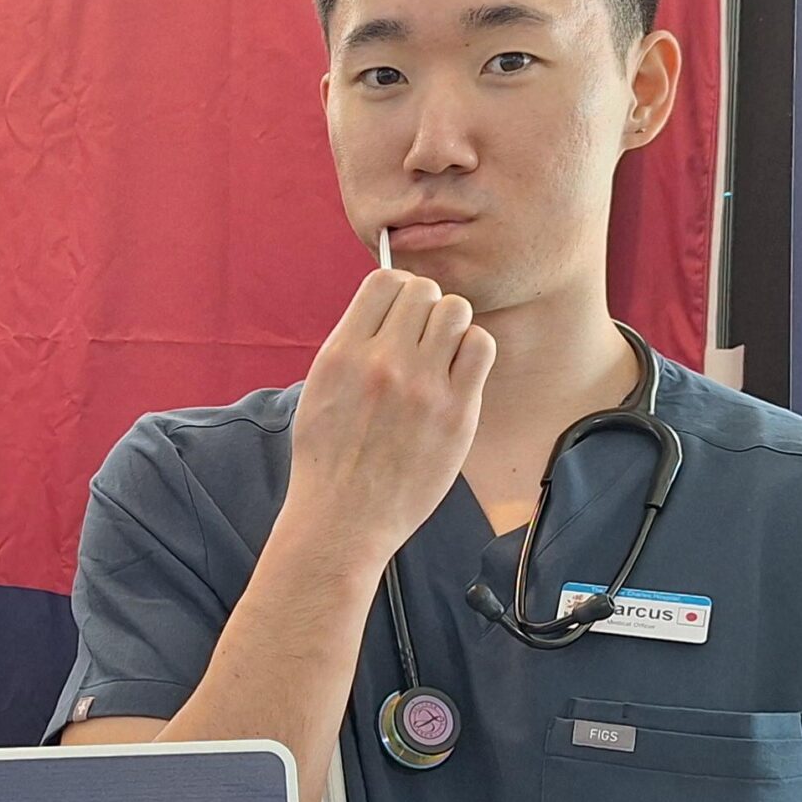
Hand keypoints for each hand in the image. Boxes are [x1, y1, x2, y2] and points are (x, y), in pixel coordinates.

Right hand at [284, 271, 494, 569]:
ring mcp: (422, 387)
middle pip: (423, 290)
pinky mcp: (457, 412)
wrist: (344, 520)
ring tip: (439, 355)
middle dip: (423, 308)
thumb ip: (352, 346)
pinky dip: (472, 350)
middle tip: (419, 339)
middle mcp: (382, 362)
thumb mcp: (320, 389)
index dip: (396, 291)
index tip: (397, 315)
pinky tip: (456, 374)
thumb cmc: (328, 459)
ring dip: (450, 325)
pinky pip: (481, 346)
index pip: (384, 281)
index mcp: (342, 354)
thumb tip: (388, 308)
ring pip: (456, 310)